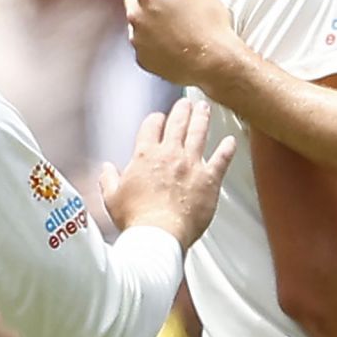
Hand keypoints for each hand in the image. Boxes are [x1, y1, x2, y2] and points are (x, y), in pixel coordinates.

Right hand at [99, 97, 237, 247]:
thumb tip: (106, 170)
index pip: (151, 127)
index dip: (155, 119)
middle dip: (182, 109)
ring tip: (204, 109)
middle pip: (178, 123)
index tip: (158, 118)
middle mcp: (170, 154)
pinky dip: (227, 149)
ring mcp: (191, 164)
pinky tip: (231, 141)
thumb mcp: (112, 197)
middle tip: (186, 102)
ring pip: (199, 133)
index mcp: (145, 155)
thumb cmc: (137, 218)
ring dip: (202, 118)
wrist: (159, 233)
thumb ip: (109, 179)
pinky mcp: (209, 179)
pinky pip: (221, 159)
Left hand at [124, 0, 246, 92]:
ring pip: (138, 20)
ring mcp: (138, 38)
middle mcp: (136, 14)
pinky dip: (154, 40)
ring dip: (151, 18)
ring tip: (178, 24)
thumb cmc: (208, 23)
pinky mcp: (144, 59)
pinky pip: (144, 43)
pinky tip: (175, 41)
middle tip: (175, 1)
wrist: (213, 61)